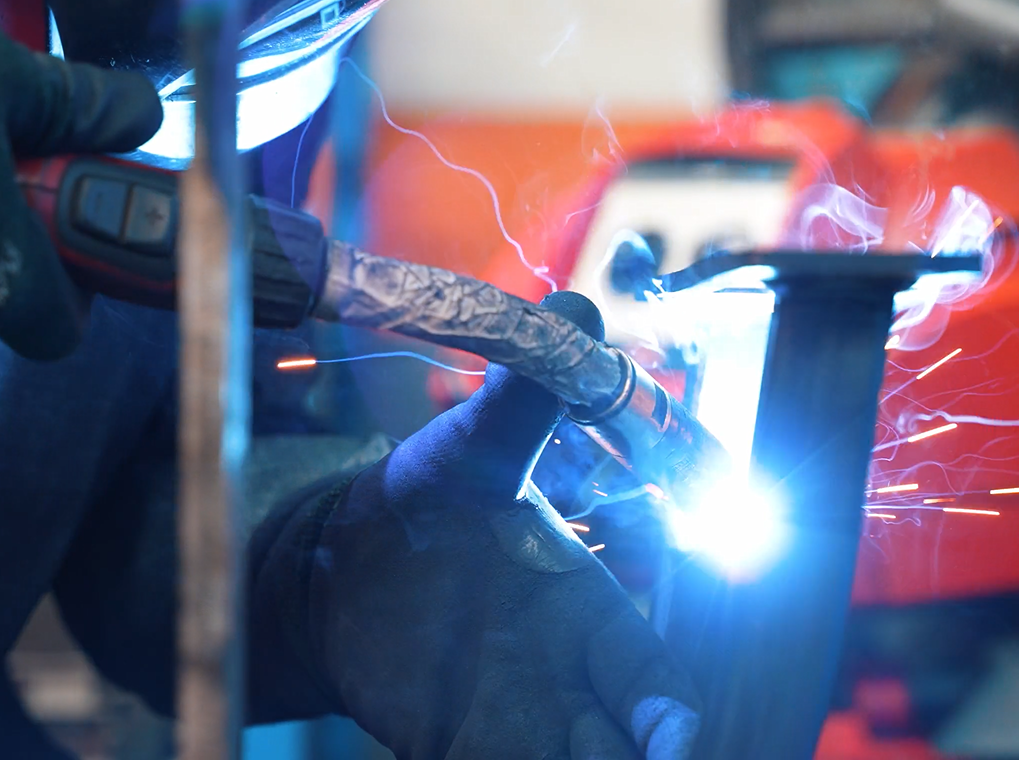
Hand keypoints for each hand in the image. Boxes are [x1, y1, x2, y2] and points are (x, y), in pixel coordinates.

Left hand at [266, 293, 700, 758]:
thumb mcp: (478, 449)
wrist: (344, 556)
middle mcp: (558, 679)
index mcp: (586, 614)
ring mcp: (505, 721)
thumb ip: (529, 399)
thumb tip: (576, 303)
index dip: (669, 715)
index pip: (650, 680)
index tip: (675, 739)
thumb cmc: (433, 499)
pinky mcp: (443, 746)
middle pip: (619, 750)